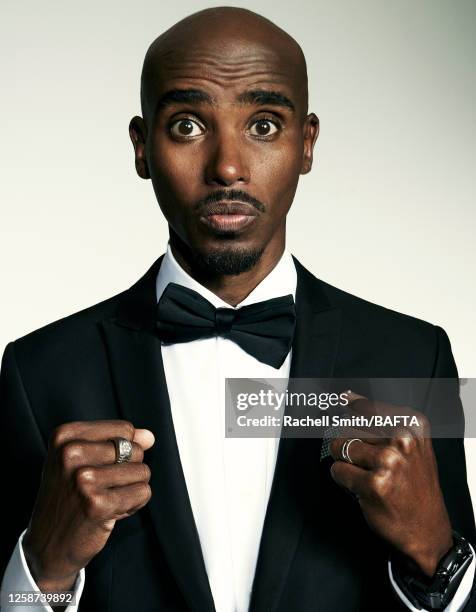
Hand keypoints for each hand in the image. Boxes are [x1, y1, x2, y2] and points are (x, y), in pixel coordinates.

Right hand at [23, 420, 154, 592]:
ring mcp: (83, 479)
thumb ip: (118, 442)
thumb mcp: (82, 460)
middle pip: (135, 450)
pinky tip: (111, 511)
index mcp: (65, 436)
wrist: (47, 544)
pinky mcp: (97, 504)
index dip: (124, 450)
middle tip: (103, 487)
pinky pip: (142, 493)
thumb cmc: (68, 497)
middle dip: (128, 470)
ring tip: (106, 499)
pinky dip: (134, 504)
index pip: (124, 429)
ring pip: (142, 471)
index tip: (101, 466)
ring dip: (131, 488)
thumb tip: (149, 436)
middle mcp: (70, 453)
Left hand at [329, 394, 452, 576]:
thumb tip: (346, 397)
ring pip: (339, 446)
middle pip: (349, 426)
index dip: (350, 405)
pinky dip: (343, 479)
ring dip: (345, 462)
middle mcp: (402, 439)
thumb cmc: (415, 486)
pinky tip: (362, 487)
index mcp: (412, 424)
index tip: (340, 398)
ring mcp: (388, 461)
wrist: (427, 530)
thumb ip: (382, 421)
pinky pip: (337, 470)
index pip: (366, 406)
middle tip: (367, 461)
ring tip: (366, 474)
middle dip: (350, 443)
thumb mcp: (412, 445)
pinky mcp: (374, 484)